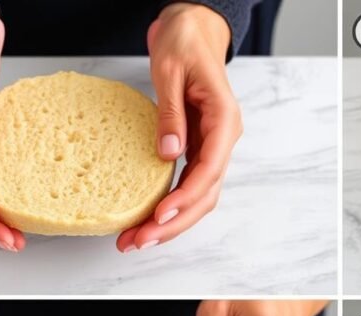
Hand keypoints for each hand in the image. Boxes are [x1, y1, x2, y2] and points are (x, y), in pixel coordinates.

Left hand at [117, 4, 242, 251]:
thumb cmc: (185, 42)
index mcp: (224, 120)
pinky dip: (169, 206)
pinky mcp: (198, 148)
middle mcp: (223, 139)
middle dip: (173, 223)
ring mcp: (212, 146)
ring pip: (198, 197)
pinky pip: (188, 185)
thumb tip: (168, 153)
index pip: (209, 170)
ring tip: (136, 239)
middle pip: (205, 195)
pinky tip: (147, 220)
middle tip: (139, 241)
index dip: (185, 197)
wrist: (194, 29)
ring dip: (170, 223)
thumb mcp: (170, 70)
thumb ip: (171, 113)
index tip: (160, 215)